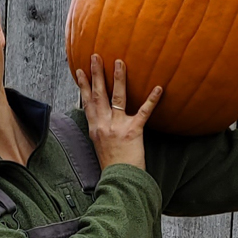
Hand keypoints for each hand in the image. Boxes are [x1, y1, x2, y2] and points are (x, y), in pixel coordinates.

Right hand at [76, 55, 161, 169]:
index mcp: (95, 128)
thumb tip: (101, 122)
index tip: (79, 70)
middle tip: (95, 56)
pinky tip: (158, 87)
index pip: (87, 102)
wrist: (119, 181)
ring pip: (117, 98)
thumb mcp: (100, 147)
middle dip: (96, 74)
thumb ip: (100, 131)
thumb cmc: (113, 166)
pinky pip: (144, 112)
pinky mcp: (133, 132)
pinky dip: (152, 99)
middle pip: (98, 95)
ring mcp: (118, 127)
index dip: (83, 85)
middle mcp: (103, 125)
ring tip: (119, 62)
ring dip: (118, 78)